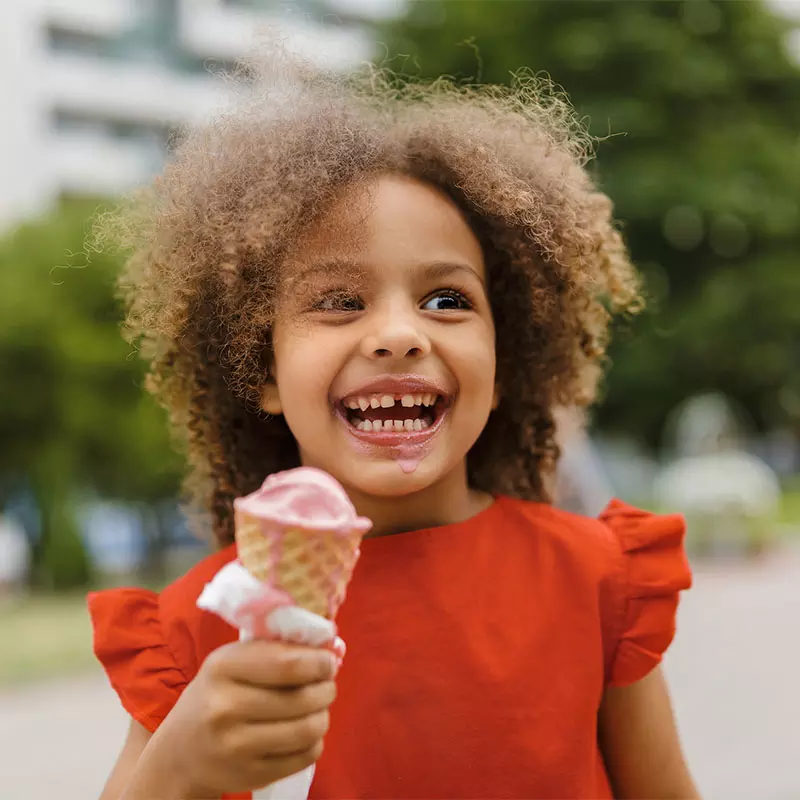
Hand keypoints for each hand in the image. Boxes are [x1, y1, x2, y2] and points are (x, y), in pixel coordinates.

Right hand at [148, 639, 336, 796]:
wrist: (180, 752)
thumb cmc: (216, 694)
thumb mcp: (232, 662)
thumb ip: (276, 651)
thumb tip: (333, 647)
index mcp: (223, 668)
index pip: (287, 664)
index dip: (318, 662)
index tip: (329, 660)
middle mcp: (226, 707)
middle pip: (302, 698)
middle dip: (326, 689)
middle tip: (327, 684)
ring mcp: (236, 746)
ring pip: (307, 729)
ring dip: (323, 716)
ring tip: (318, 708)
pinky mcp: (250, 775)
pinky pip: (304, 756)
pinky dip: (314, 742)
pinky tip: (303, 733)